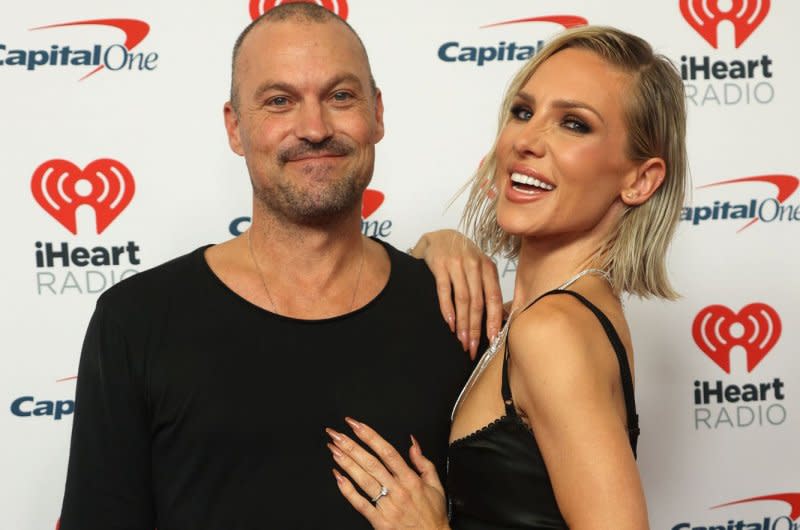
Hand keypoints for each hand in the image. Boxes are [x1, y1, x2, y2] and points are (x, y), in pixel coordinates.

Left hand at [326, 418, 449, 529]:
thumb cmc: (432, 513)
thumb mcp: (435, 484)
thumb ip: (423, 462)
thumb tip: (412, 442)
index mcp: (410, 479)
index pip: (387, 452)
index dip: (370, 436)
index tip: (356, 425)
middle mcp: (398, 490)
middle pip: (371, 463)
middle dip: (351, 446)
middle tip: (335, 434)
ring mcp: (387, 506)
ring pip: (364, 480)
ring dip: (347, 463)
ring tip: (333, 449)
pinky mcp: (380, 521)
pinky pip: (360, 504)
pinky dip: (347, 490)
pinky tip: (338, 477)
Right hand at [410, 229, 501, 358]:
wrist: (441, 236)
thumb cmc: (463, 256)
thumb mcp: (480, 268)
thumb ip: (488, 289)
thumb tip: (500, 319)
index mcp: (488, 267)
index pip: (494, 298)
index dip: (494, 320)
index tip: (492, 340)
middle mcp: (474, 264)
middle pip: (478, 302)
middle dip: (476, 328)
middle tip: (473, 347)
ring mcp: (456, 264)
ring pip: (462, 299)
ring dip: (463, 323)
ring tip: (462, 340)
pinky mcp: (439, 265)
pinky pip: (444, 291)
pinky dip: (447, 309)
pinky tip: (449, 323)